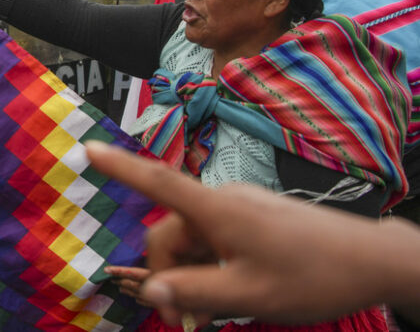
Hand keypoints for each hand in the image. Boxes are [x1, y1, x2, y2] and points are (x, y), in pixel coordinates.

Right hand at [84, 140, 419, 325]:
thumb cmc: (312, 276)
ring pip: (194, 242)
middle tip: (185, 325)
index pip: (158, 183)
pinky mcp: (253, 219)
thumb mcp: (249, 294)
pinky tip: (229, 296)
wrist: (374, 260)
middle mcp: (223, 201)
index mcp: (218, 211)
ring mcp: (239, 209)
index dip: (120, 166)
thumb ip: (194, 292)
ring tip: (212, 317)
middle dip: (169, 277)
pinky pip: (215, 241)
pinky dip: (212, 268)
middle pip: (171, 234)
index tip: (88, 148)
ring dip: (192, 277)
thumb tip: (149, 290)